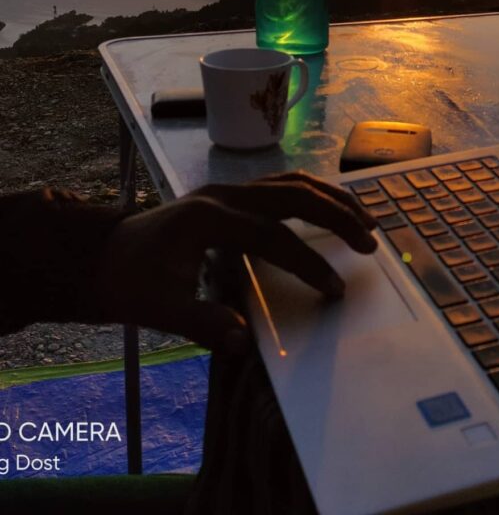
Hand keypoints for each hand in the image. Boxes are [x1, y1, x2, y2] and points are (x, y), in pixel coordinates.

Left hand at [94, 172, 377, 352]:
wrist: (103, 257)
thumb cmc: (131, 283)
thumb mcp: (159, 308)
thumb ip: (201, 322)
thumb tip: (241, 343)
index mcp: (209, 217)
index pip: (274, 235)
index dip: (308, 263)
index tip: (335, 290)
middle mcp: (224, 194)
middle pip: (294, 194)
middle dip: (336, 215)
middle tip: (370, 241)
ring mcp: (228, 189)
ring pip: (292, 181)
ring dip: (331, 198)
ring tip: (365, 218)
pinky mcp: (231, 194)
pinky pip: (281, 184)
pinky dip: (313, 194)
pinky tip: (330, 209)